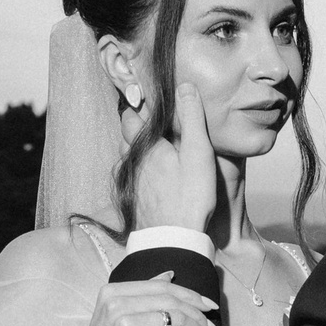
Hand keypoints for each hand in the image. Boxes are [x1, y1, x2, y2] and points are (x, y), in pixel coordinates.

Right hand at [58, 272, 217, 325]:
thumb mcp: (114, 318)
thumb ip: (140, 294)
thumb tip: (169, 275)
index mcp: (112, 292)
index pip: (162, 287)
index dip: (191, 295)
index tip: (209, 306)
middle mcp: (115, 303)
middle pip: (171, 301)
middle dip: (199, 313)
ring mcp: (123, 323)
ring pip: (176, 318)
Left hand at [134, 82, 219, 232]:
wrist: (173, 239)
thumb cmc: (189, 195)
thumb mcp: (198, 151)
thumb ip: (191, 117)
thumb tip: (184, 86)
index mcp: (145, 145)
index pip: (129, 116)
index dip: (135, 105)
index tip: (143, 98)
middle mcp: (132, 162)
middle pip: (127, 137)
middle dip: (137, 127)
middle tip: (155, 123)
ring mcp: (131, 183)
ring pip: (129, 158)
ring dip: (139, 150)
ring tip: (157, 149)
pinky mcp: (134, 201)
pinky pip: (134, 178)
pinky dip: (142, 172)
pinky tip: (156, 178)